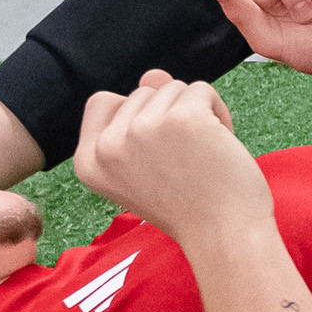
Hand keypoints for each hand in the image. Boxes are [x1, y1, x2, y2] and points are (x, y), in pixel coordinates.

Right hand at [73, 69, 270, 241]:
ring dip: (196, 114)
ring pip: (174, 87)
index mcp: (89, 161)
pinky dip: (218, 112)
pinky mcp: (182, 118)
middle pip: (142, 92)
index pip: (102, 102)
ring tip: (201, 155)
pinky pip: (202, 89)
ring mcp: (143, 129)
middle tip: (184, 160)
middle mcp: (108, 145)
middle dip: (170, 115)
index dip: (135, 115)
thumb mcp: (144, 165)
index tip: (155, 152)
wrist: (222, 236)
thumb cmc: (187, 206)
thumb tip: (152, 75)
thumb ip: (138, 118)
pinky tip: (220, 146)